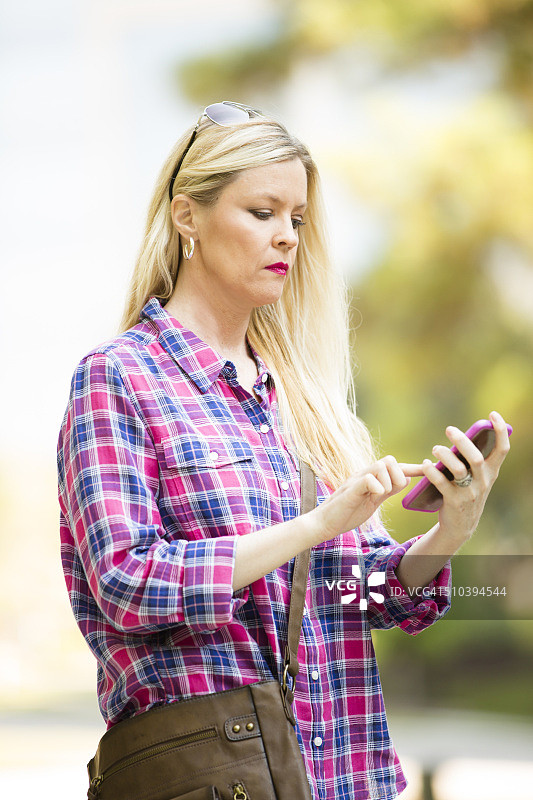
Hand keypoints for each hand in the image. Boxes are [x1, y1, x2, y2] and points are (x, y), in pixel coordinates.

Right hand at [309, 456, 422, 541]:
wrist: (325, 523)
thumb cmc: (347, 513)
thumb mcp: (373, 501)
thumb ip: (387, 490)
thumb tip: (405, 480)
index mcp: (372, 478)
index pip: (396, 467)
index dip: (413, 468)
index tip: (430, 467)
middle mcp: (365, 474)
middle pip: (391, 460)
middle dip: (398, 476)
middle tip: (390, 492)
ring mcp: (357, 479)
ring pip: (382, 466)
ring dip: (388, 482)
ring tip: (379, 495)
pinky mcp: (351, 488)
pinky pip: (370, 479)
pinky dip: (377, 487)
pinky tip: (373, 496)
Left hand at [422, 411, 510, 541]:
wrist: (461, 525)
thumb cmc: (466, 492)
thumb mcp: (476, 477)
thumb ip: (472, 459)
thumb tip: (461, 436)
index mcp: (491, 472)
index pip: (502, 449)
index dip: (500, 430)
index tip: (492, 414)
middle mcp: (484, 481)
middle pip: (476, 458)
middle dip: (462, 441)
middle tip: (449, 429)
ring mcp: (470, 492)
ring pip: (459, 469)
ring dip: (444, 455)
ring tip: (435, 449)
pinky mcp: (454, 501)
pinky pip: (441, 483)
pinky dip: (432, 471)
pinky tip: (426, 464)